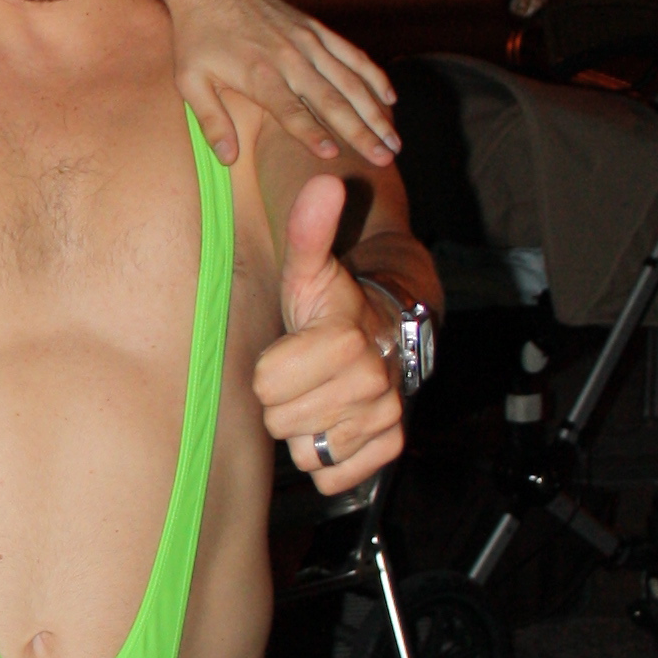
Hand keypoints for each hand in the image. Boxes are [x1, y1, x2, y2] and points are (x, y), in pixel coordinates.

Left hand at [157, 0, 400, 168]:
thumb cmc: (196, 36)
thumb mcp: (190, 80)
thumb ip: (211, 120)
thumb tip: (229, 158)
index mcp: (259, 74)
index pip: (290, 111)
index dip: (311, 132)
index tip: (332, 155)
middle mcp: (289, 58)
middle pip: (332, 100)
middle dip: (361, 131)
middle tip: (385, 157)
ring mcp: (307, 41)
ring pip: (350, 80)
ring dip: (375, 111)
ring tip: (395, 140)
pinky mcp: (314, 28)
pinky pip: (351, 54)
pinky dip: (373, 75)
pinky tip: (390, 98)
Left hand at [253, 174, 407, 492]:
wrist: (385, 335)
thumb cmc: (332, 306)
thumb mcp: (310, 269)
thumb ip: (310, 231)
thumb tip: (324, 181)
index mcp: (347, 339)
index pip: (269, 382)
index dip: (268, 370)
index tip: (288, 350)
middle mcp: (374, 381)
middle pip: (282, 420)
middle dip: (284, 400)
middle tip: (303, 375)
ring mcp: (384, 416)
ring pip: (307, 448)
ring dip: (304, 427)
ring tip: (319, 396)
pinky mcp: (389, 447)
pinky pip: (332, 476)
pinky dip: (327, 456)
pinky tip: (335, 423)